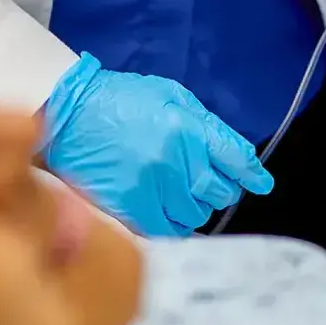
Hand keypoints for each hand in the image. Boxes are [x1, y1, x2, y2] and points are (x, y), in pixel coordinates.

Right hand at [40, 55, 272, 236]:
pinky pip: (167, 230)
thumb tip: (238, 151)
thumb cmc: (117, 100)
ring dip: (194, 208)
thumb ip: (205, 122)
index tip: (261, 183)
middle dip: (219, 189)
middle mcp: (175, 160)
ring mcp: (152, 187)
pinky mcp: (128, 208)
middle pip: (220, 192)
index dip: (252, 174)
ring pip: (196, 214)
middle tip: (208, 185)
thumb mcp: (168, 94)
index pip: (236, 158)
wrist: (64, 114)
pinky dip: (173, 225)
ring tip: (179, 196)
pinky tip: (167, 214)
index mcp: (188, 128)